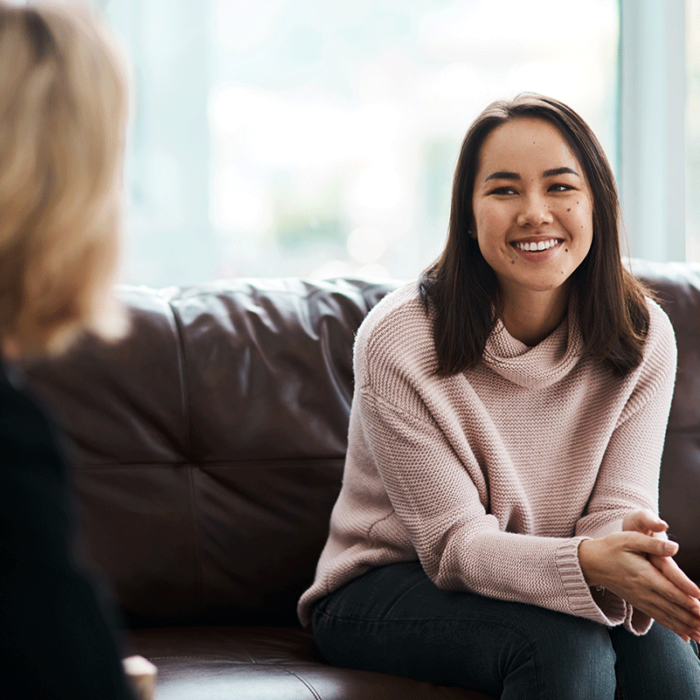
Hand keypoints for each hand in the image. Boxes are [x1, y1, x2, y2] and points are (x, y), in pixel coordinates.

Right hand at [579, 523, 699, 641]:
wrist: (590, 563)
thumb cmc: (611, 547)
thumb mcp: (630, 539)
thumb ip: (654, 544)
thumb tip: (675, 547)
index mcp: (644, 575)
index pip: (671, 590)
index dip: (688, 600)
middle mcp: (643, 591)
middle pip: (673, 608)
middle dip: (693, 618)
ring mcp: (641, 600)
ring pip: (669, 617)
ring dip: (688, 627)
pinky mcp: (639, 603)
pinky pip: (659, 618)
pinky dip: (674, 628)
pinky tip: (687, 636)